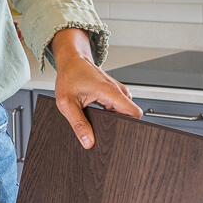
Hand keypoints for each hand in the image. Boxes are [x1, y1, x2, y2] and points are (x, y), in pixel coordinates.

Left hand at [49, 28, 141, 148]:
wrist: (71, 60)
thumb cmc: (69, 76)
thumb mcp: (67, 103)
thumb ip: (78, 124)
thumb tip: (88, 142)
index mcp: (110, 92)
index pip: (135, 113)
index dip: (131, 126)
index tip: (120, 134)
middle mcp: (117, 90)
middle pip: (130, 114)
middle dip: (120, 124)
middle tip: (104, 128)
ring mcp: (116, 90)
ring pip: (124, 111)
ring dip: (115, 118)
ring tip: (99, 119)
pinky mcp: (113, 92)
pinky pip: (119, 106)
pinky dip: (111, 112)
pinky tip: (99, 113)